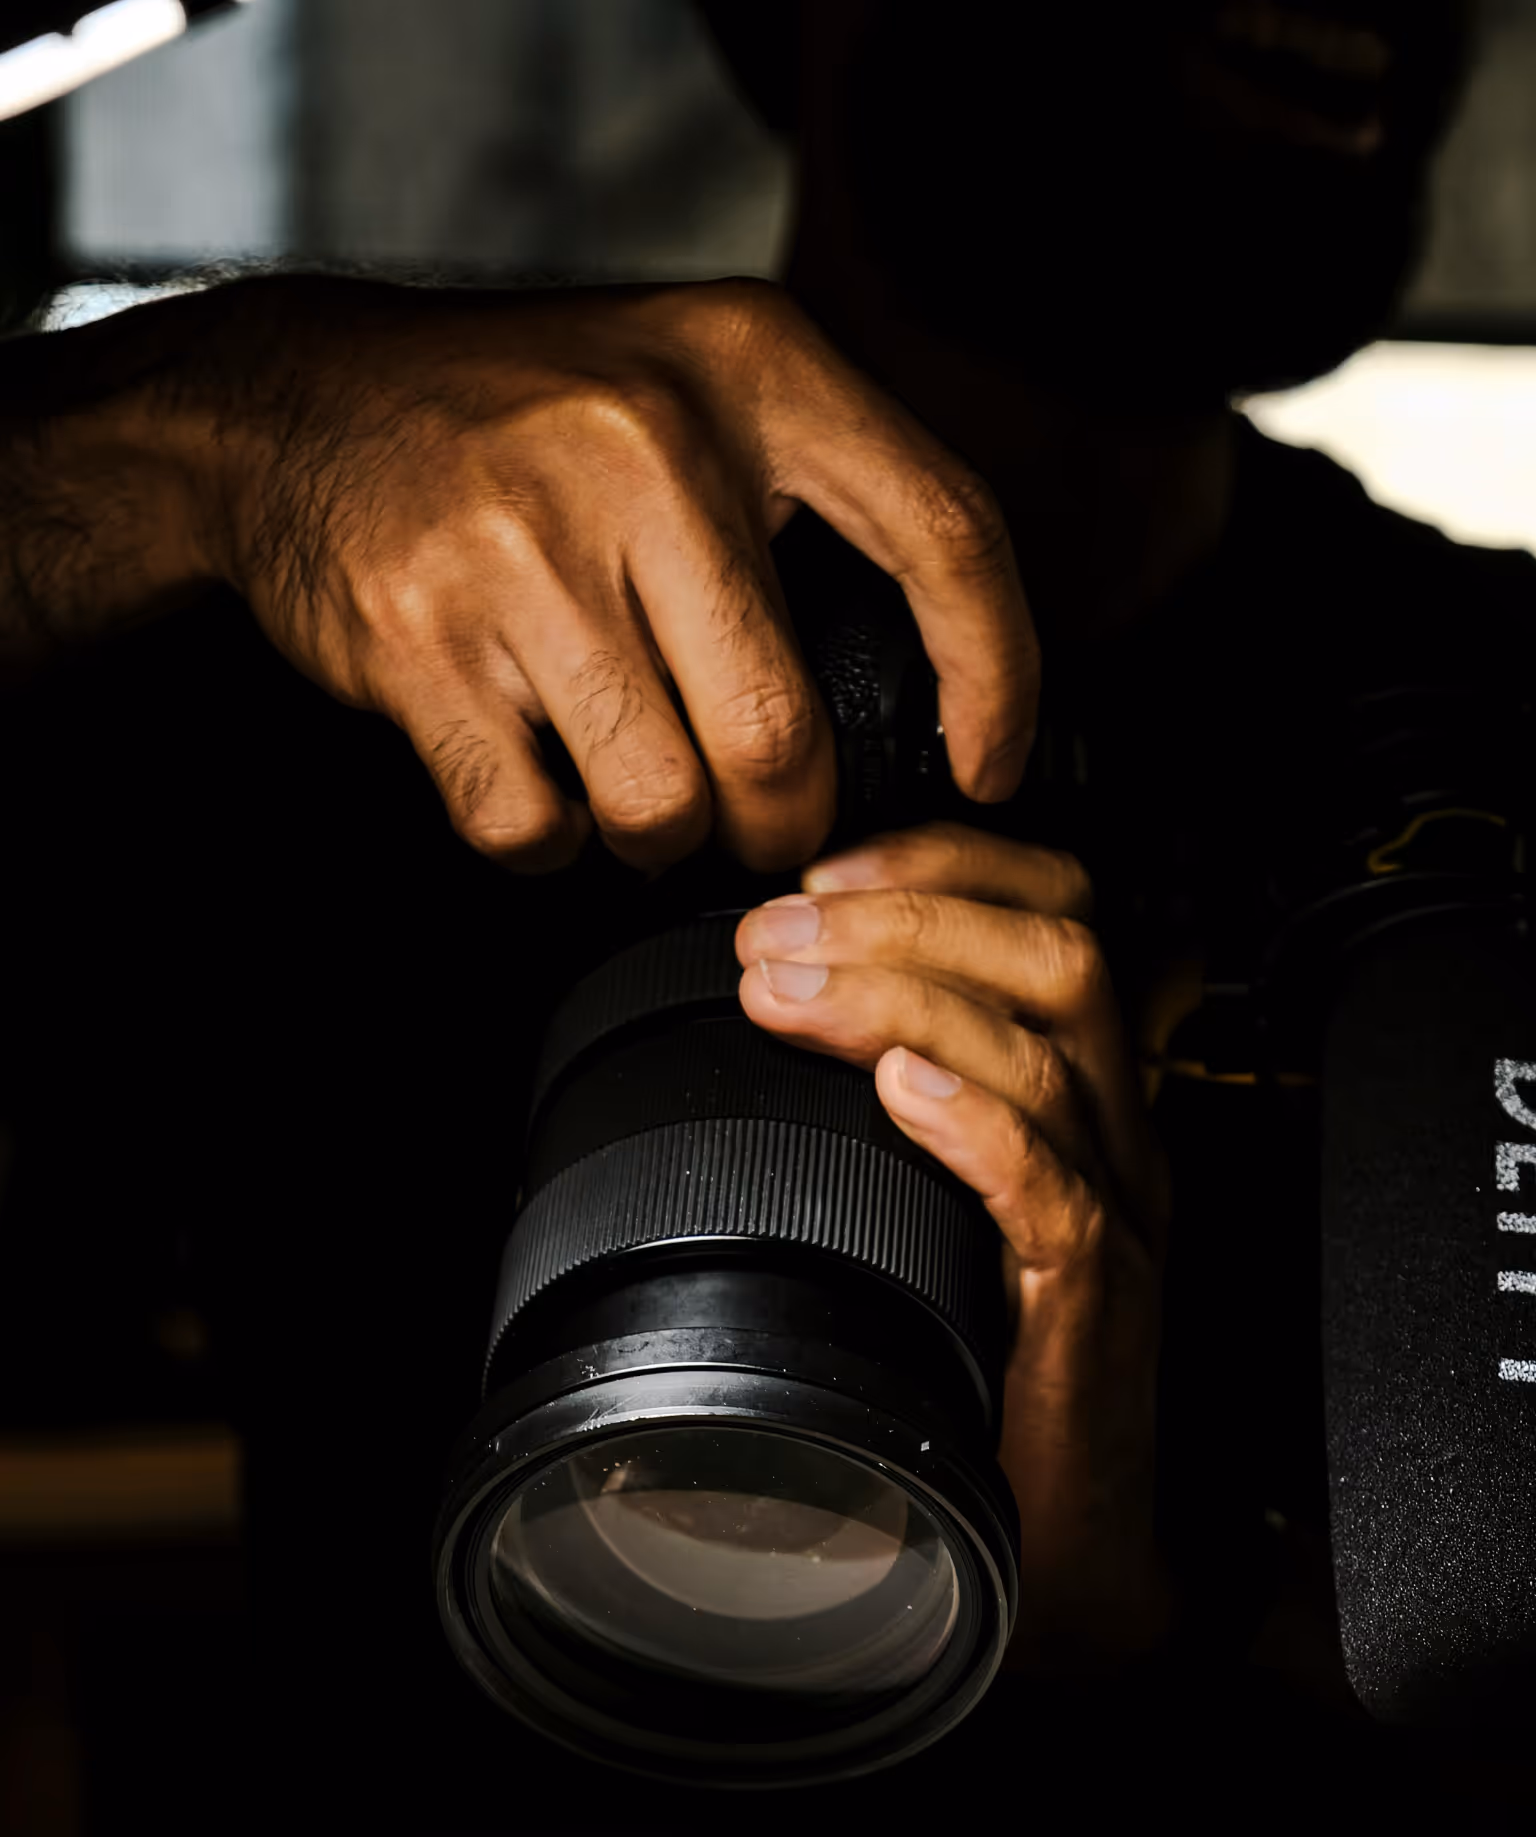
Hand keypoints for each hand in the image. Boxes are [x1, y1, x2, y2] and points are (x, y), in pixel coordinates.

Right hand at [179, 276, 1037, 873]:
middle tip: (759, 821)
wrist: (296, 406)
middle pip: (780, 736)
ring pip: (658, 803)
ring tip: (631, 782)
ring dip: (656, 835)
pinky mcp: (421, 639)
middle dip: (780, 823)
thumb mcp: (690, 391)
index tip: (990, 767)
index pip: (945, 534)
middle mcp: (645, 442)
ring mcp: (522, 544)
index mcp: (751, 365)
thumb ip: (809, 500)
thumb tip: (937, 697)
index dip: (995, 678)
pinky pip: (533, 826)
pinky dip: (546, 841)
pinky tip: (534, 776)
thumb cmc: (525, 428)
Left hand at [734, 822, 1172, 1668]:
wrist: (1080, 1558)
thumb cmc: (998, 1394)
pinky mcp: (1095, 1311)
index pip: (1059, 915)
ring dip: (902, 994)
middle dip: (905, 914)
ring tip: (785, 991)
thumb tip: (775, 1037)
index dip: (947, 865)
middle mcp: (1117, 1142)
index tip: (820, 876)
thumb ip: (899, 1130)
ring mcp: (1118, 1219)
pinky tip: (899, 1089)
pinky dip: (977, 1125)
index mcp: (1085, 1105)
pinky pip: (1056, 1191)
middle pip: (1057, 954)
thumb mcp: (940, 1224)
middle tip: (771, 935)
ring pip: (1047, 1048)